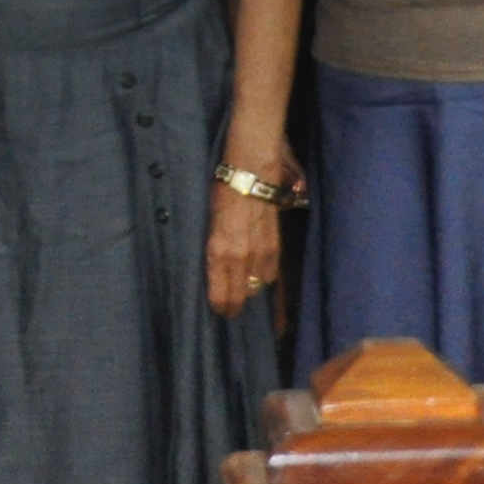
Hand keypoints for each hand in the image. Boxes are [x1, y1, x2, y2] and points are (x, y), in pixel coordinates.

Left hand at [205, 175, 283, 317]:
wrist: (250, 172)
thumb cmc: (221, 193)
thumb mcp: (208, 224)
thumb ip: (214, 251)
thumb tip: (216, 269)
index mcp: (218, 252)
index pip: (222, 296)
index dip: (221, 308)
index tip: (219, 311)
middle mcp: (239, 258)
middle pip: (240, 298)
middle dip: (235, 306)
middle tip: (230, 309)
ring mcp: (260, 254)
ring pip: (256, 287)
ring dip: (250, 289)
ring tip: (243, 287)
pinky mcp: (275, 247)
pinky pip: (271, 273)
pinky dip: (264, 276)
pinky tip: (258, 273)